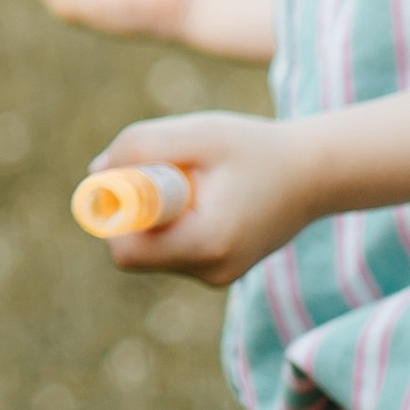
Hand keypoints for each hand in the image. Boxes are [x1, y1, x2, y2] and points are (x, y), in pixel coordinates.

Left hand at [82, 110, 324, 286]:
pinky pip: (172, 249)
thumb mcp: (197, 134)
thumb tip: (96, 172)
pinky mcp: (218, 270)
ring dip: (153, 214)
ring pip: (152, 250)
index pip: (127, 251)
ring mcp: (216, 276)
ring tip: (193, 181)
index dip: (112, 213)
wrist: (313, 175)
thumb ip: (140, 146)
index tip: (123, 176)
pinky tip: (203, 196)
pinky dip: (172, 221)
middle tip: (162, 171)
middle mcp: (210, 271)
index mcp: (207, 243)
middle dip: (132, 210)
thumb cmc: (255, 148)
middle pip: (134, 251)